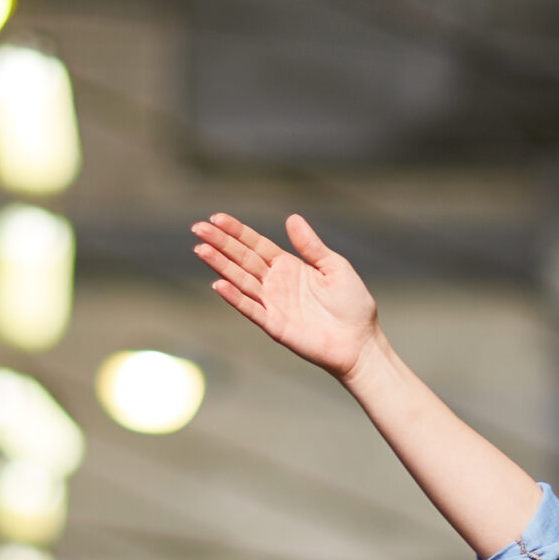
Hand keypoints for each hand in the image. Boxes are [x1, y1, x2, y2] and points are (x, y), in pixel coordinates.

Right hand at [192, 213, 382, 386]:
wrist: (360, 342)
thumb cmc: (352, 305)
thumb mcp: (335, 267)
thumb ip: (311, 246)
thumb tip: (291, 218)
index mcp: (289, 266)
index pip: (256, 245)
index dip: (237, 232)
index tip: (216, 218)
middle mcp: (276, 283)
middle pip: (242, 259)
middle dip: (220, 243)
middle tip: (197, 228)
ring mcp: (273, 304)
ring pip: (241, 281)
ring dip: (220, 266)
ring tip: (200, 249)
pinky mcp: (275, 325)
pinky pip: (251, 309)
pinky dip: (235, 298)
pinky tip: (218, 284)